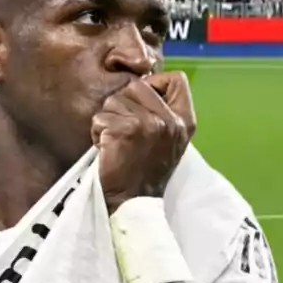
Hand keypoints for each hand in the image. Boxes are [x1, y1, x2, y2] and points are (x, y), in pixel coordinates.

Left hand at [92, 72, 195, 208]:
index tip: (145, 103)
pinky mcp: (126, 130)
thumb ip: (163, 112)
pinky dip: (97, 134)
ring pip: (115, 99)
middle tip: (125, 132)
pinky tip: (107, 150)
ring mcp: (150, 124)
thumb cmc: (146, 171)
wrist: (133, 203)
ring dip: (109, 120)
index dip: (155, 83)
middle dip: (124, 105)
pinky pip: (100, 118)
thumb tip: (142, 82)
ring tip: (117, 142)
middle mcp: (171, 120)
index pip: (176, 79)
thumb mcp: (169, 140)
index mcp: (185, 121)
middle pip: (138, 85)